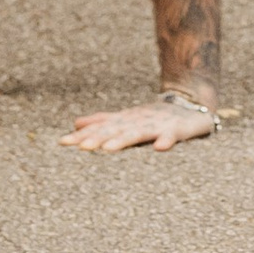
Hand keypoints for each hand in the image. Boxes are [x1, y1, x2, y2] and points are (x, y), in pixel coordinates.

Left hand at [59, 94, 218, 152]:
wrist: (191, 103)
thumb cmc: (156, 116)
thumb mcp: (127, 119)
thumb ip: (103, 121)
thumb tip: (76, 123)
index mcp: (125, 121)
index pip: (100, 129)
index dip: (82, 136)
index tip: (62, 143)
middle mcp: (137, 122)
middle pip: (115, 131)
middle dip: (97, 138)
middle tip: (80, 147)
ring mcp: (157, 125)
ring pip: (138, 133)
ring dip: (123, 140)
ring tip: (107, 149)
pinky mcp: (178, 130)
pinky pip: (172, 136)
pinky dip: (166, 141)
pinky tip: (159, 148)